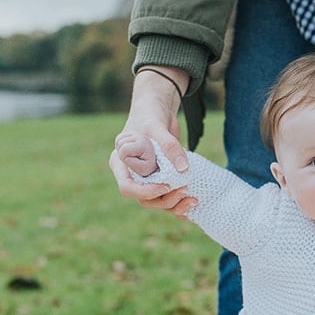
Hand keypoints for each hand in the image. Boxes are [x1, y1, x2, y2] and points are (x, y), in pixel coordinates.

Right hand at [109, 66, 196, 216]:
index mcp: (121, 163)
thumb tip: (183, 168)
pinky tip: (193, 204)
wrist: (157, 110)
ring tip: (193, 199)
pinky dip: (179, 204)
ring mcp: (146, 178)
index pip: (128, 186)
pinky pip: (167, 197)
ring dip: (175, 205)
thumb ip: (169, 145)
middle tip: (185, 191)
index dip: (146, 191)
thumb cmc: (149, 115)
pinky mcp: (160, 179)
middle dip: (165, 200)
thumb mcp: (157, 126)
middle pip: (144, 199)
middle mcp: (132, 174)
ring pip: (157, 202)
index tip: (166, 186)